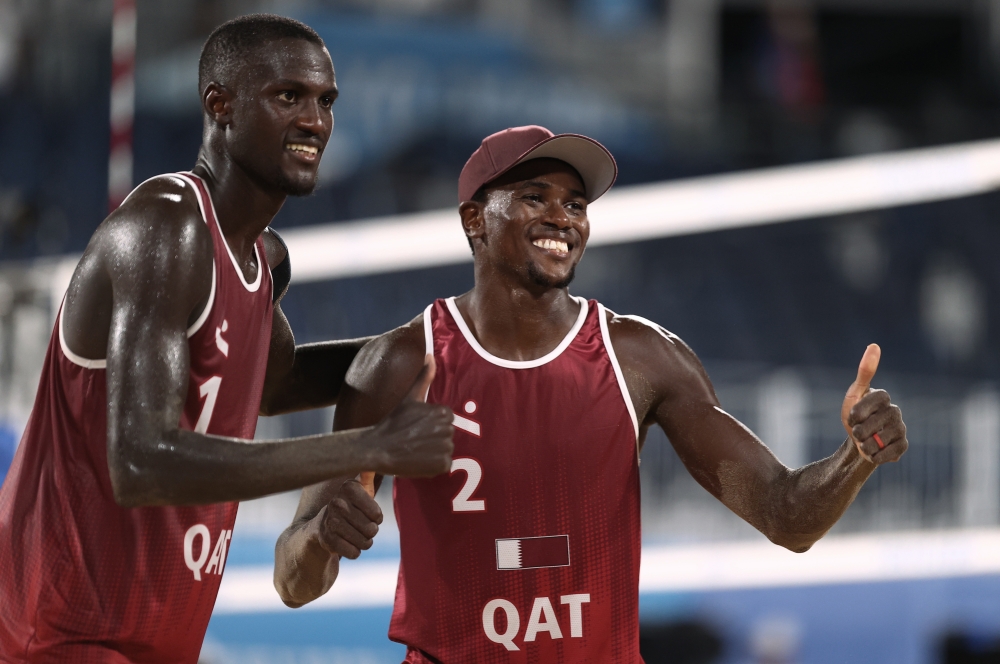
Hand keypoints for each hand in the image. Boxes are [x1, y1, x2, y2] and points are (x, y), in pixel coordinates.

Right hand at [307, 479, 382, 559]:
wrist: (321, 528)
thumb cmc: (350, 508)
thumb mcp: (361, 489)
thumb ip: (370, 475)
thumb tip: (377, 459)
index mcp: (348, 488)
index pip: (377, 514)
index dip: (376, 518)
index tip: (368, 514)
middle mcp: (337, 502)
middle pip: (372, 529)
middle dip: (370, 532)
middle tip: (360, 526)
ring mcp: (330, 520)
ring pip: (364, 543)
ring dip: (363, 543)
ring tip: (354, 535)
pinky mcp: (326, 539)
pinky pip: (354, 553)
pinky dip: (354, 552)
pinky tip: (346, 543)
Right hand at [366, 355, 453, 477]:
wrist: (379, 447)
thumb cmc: (394, 422)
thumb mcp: (410, 397)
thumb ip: (424, 377)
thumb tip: (430, 355)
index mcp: (442, 412)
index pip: (447, 419)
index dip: (432, 424)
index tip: (418, 426)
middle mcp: (447, 429)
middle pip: (448, 434)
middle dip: (434, 437)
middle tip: (415, 438)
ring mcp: (444, 448)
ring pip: (446, 449)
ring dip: (434, 451)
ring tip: (416, 449)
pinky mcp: (441, 465)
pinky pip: (445, 464)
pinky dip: (434, 465)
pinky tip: (419, 460)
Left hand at [841, 344, 907, 463]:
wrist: (858, 441)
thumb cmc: (855, 415)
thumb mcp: (854, 393)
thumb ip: (865, 371)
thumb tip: (875, 345)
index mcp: (883, 396)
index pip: (863, 407)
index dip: (854, 414)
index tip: (853, 415)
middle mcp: (896, 410)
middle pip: (868, 427)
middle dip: (856, 432)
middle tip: (857, 430)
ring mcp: (901, 428)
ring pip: (876, 442)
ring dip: (864, 445)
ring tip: (865, 441)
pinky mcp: (903, 446)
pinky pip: (887, 454)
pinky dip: (875, 456)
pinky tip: (874, 451)